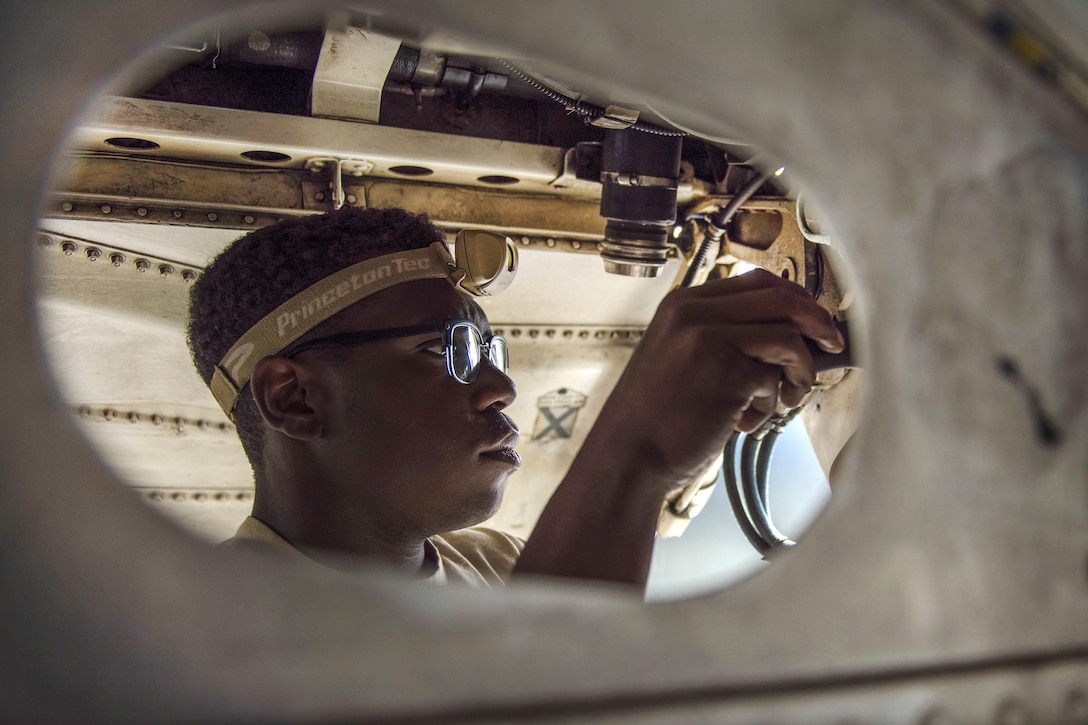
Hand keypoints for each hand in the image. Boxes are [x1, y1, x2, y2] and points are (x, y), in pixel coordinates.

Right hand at [594, 269, 844, 486]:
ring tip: (781, 402)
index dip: (794, 299)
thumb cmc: (656, 416)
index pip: (756, 282)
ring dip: (797, 373)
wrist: (629, 455)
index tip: (812, 322)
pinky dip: (771, 406)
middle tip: (831, 346)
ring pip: (788, 338)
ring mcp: (711, 340)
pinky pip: (776, 379)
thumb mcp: (678, 357)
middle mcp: (695, 313)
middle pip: (781, 300)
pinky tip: (744, 423)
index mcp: (682, 304)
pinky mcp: (728, 373)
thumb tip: (784, 330)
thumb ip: (718, 334)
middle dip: (817, 323)